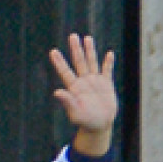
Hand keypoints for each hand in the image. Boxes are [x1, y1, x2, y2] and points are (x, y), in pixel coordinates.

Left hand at [49, 30, 118, 159]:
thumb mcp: (75, 113)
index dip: (60, 62)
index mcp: (74, 88)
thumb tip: (56, 92)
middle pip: (79, 62)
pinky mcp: (106, 84)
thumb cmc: (85, 121)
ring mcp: (95, 81)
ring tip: (87, 38)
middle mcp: (83, 81)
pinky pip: (107, 71)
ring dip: (90, 51)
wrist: (99, 125)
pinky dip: (108, 63)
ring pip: (92, 62)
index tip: (53, 51)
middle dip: (76, 49)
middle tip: (72, 36)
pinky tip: (109, 54)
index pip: (65, 72)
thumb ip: (67, 102)